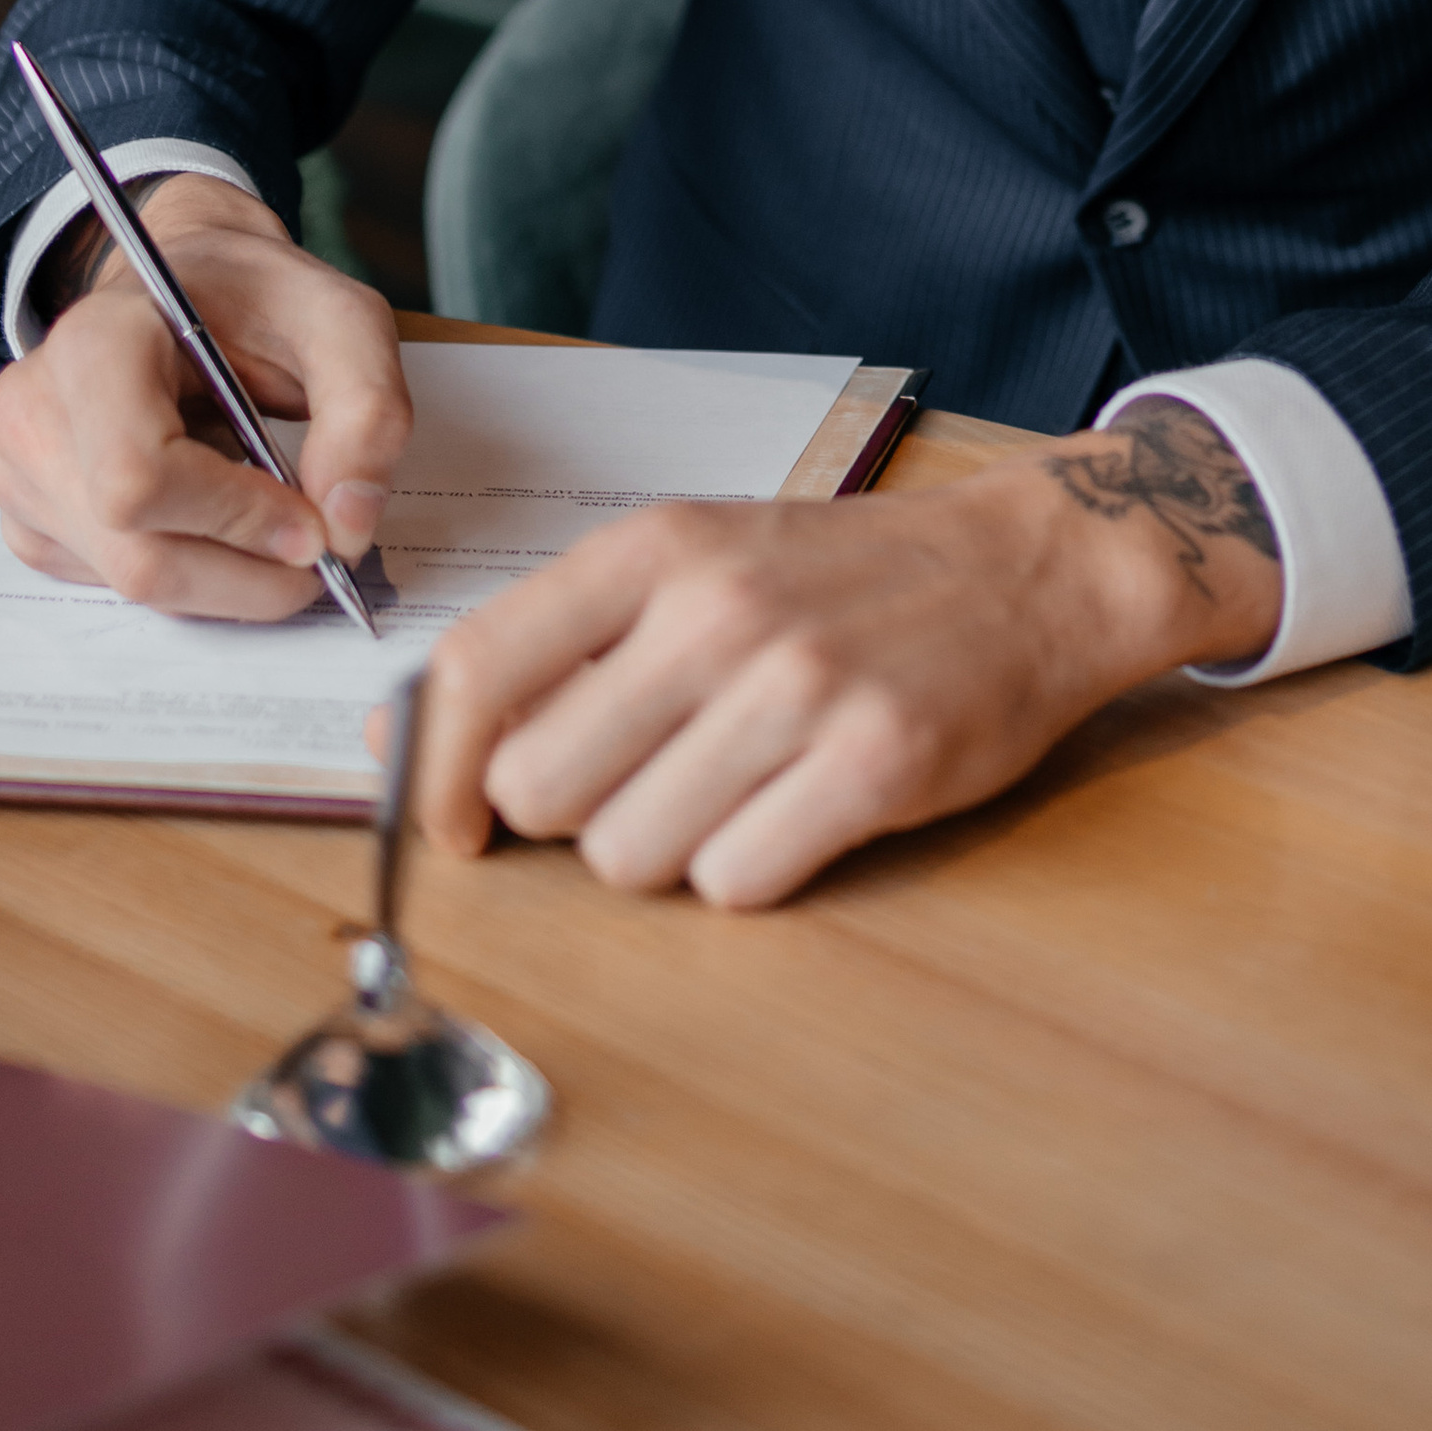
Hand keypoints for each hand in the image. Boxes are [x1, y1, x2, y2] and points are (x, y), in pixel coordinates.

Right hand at [0, 178, 413, 617]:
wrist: (190, 287)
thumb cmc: (254, 299)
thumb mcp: (341, 321)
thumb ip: (366, 412)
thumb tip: (349, 525)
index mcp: (93, 343)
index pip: (140, 477)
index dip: (238, 518)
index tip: (313, 525)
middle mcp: (31, 411)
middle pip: (138, 554)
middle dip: (249, 573)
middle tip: (320, 554)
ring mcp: (18, 473)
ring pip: (131, 583)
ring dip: (227, 579)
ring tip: (272, 519)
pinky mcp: (30, 521)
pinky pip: (116, 587)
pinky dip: (191, 574)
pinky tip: (214, 515)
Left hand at [414, 397, 1282, 908]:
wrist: (1029, 566)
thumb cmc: (844, 576)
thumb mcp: (699, 559)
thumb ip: (567, 640)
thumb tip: (402, 741)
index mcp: (655, 547)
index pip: (478, 670)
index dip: (436, 769)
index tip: (452, 823)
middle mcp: (715, 610)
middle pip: (540, 789)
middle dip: (573, 819)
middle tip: (644, 787)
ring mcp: (797, 687)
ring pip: (630, 856)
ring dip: (668, 851)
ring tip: (735, 792)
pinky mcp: (872, 763)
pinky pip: (735, 884)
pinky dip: (753, 872)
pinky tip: (797, 814)